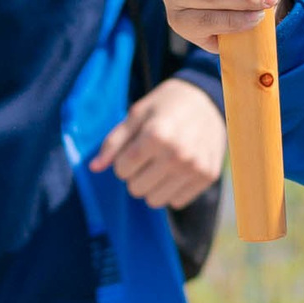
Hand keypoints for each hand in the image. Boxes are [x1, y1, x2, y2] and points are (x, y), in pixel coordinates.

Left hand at [89, 76, 227, 208]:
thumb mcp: (136, 114)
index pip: (122, 170)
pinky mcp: (208, 176)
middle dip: (136, 175)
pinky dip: (172, 189)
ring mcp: (195, 167)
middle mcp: (178, 154)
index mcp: (157, 135)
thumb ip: (113, 142)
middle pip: (136, 189)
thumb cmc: (166, 105)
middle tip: (148, 156)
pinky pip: (177, 202)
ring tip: (161, 165)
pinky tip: (177, 170)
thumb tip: (94, 168)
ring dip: (153, 186)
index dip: (122, 162)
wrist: (209, 100)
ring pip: (156, 200)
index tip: (133, 148)